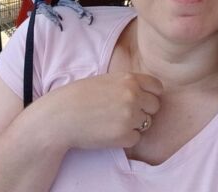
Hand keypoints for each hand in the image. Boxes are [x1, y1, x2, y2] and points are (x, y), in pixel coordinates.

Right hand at [32, 72, 162, 150]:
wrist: (60, 116)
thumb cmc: (79, 96)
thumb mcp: (106, 80)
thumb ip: (127, 84)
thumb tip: (146, 93)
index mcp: (129, 79)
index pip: (157, 87)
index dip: (150, 95)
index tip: (141, 100)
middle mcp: (133, 95)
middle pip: (155, 106)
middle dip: (143, 111)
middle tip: (123, 114)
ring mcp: (130, 115)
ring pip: (146, 123)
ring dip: (134, 125)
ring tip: (112, 122)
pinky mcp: (124, 135)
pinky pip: (136, 139)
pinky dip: (125, 139)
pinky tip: (108, 133)